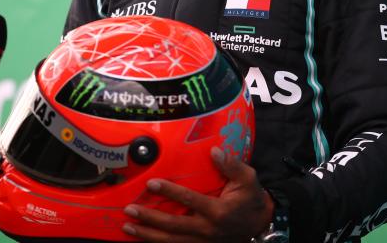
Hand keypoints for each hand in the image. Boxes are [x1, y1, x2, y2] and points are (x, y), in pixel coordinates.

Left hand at [123, 146, 273, 241]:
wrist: (258, 223)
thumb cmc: (250, 198)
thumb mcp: (248, 178)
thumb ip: (231, 165)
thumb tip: (215, 151)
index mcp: (218, 210)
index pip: (189, 200)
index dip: (169, 192)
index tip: (152, 184)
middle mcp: (207, 228)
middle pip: (173, 225)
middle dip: (149, 218)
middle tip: (130, 210)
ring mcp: (202, 241)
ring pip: (170, 241)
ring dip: (147, 235)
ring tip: (128, 227)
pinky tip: (142, 238)